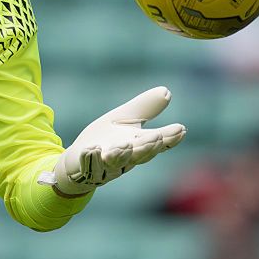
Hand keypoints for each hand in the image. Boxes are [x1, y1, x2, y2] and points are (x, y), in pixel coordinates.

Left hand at [40, 86, 185, 195]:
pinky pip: (87, 166)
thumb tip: (167, 91)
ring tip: (125, 145)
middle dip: (148, 147)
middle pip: (139, 155)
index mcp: (137, 145)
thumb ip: (144, 108)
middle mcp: (124, 158)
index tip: (181, 129)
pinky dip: (90, 158)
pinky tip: (91, 149)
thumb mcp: (124, 119)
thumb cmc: (105, 139)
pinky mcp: (84, 168)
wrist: (77, 161)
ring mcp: (104, 165)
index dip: (169, 138)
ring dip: (120, 155)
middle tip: (157, 138)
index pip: (156, 142)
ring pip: (115, 163)